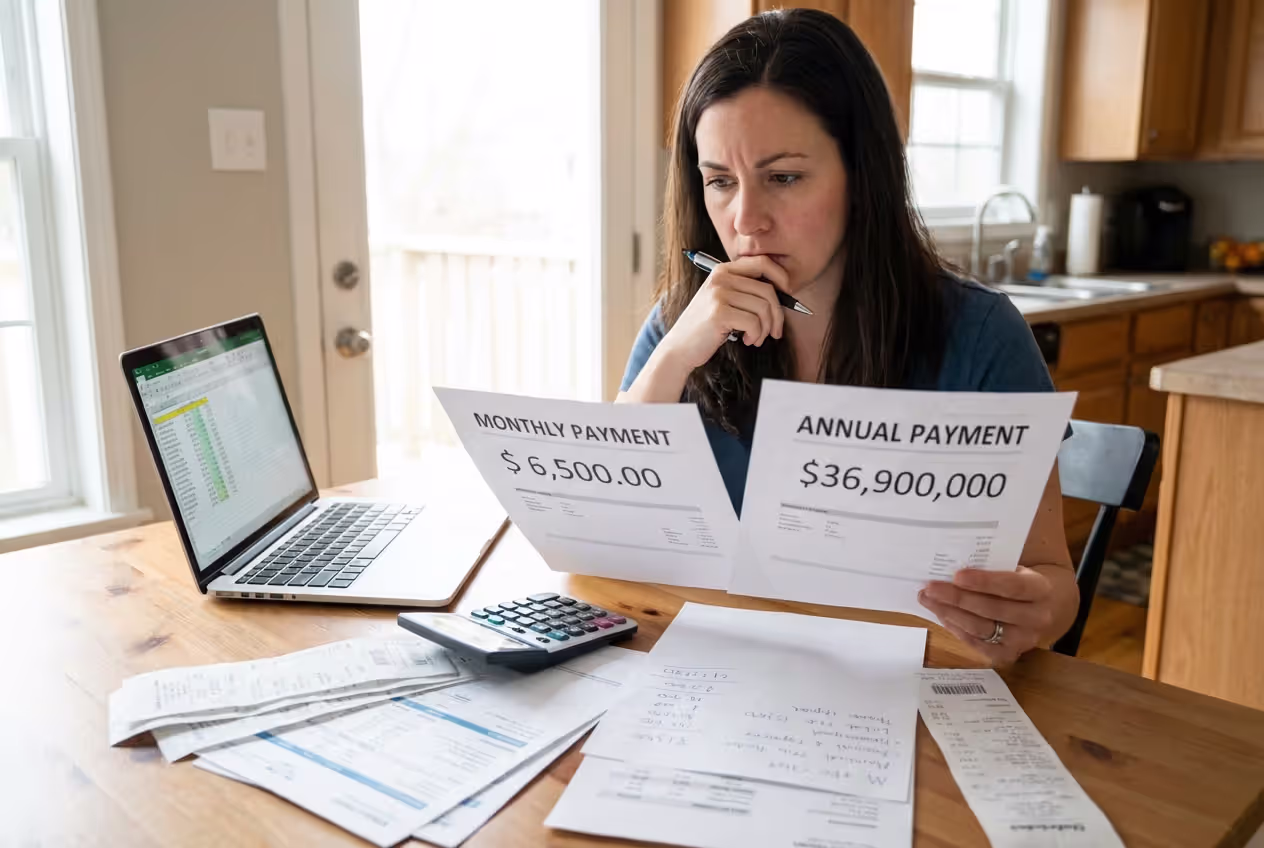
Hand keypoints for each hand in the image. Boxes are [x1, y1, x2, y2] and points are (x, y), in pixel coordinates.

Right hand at [659, 255, 789, 368]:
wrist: (679, 347)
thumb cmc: (706, 327)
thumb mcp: (723, 300)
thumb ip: (745, 290)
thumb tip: (783, 291)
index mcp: (723, 270)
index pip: (762, 262)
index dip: (781, 276)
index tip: (788, 294)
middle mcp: (720, 278)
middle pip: (768, 290)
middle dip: (777, 315)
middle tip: (775, 331)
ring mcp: (718, 294)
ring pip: (763, 308)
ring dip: (766, 329)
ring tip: (756, 338)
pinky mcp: (719, 313)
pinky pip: (754, 323)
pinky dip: (756, 336)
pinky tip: (747, 341)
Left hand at [918, 566, 1055, 665]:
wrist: (1041, 608)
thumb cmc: (1018, 582)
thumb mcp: (1013, 569)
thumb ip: (990, 569)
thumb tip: (950, 569)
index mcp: (1041, 590)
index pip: (1012, 586)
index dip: (984, 582)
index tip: (956, 575)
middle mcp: (1037, 618)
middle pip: (992, 610)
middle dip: (957, 598)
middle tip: (930, 588)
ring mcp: (1024, 641)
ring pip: (981, 628)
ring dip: (949, 613)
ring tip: (927, 599)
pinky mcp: (1009, 655)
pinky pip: (977, 644)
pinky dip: (956, 628)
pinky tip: (941, 615)